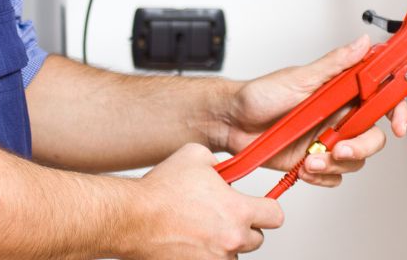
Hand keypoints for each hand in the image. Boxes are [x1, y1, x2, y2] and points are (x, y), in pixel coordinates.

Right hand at [131, 143, 283, 258]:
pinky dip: (205, 254)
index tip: (259, 206)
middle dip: (243, 227)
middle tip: (222, 215)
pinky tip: (190, 241)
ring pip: (233, 254)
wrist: (131, 218)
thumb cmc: (159, 191)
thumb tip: (225, 168)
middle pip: (257, 239)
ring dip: (224, 243)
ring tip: (201, 228)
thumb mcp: (195, 156)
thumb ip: (220, 162)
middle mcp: (231, 240)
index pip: (275, 216)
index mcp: (237, 211)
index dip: (268, 208)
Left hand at [223, 35, 406, 187]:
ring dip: (335, 164)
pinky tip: (304, 168)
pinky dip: (322, 176)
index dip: (396, 109)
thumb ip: (335, 64)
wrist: (231, 122)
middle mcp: (338, 115)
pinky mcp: (314, 161)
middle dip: (360, 147)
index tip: (398, 123)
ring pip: (355, 159)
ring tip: (310, 159)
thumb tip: (363, 43)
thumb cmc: (260, 95)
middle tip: (339, 149)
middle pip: (372, 135)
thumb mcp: (299, 77)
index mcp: (340, 91)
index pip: (380, 97)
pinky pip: (334, 176)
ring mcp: (326, 139)